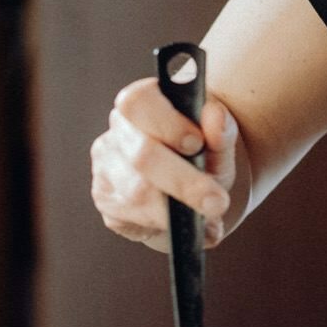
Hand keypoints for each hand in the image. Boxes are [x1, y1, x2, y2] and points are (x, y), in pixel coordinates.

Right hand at [90, 76, 237, 251]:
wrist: (197, 184)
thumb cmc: (205, 154)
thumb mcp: (221, 143)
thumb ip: (222, 130)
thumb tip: (216, 116)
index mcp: (142, 103)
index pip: (137, 102)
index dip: (166, 124)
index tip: (196, 143)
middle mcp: (118, 132)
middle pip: (140, 154)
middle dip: (183, 181)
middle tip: (217, 200)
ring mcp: (106, 167)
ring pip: (135, 192)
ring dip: (176, 208)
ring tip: (207, 214)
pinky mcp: (105, 200)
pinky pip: (130, 217)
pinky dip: (162, 224)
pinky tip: (181, 221)